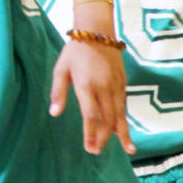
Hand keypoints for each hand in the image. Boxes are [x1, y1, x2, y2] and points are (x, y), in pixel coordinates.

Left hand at [50, 40, 135, 155]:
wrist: (97, 31)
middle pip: (107, 119)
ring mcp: (116, 84)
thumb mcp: (61, 69)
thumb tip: (54, 114)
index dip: (90, 133)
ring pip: (120, 114)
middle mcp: (103, 87)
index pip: (90, 115)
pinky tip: (123, 130)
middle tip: (98, 152)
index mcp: (86, 84)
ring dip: (122, 133)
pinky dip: (124, 119)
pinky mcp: (123, 81)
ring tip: (127, 149)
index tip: (89, 147)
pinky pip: (124, 104)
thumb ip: (58, 92)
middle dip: (104, 138)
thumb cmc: (75, 50)